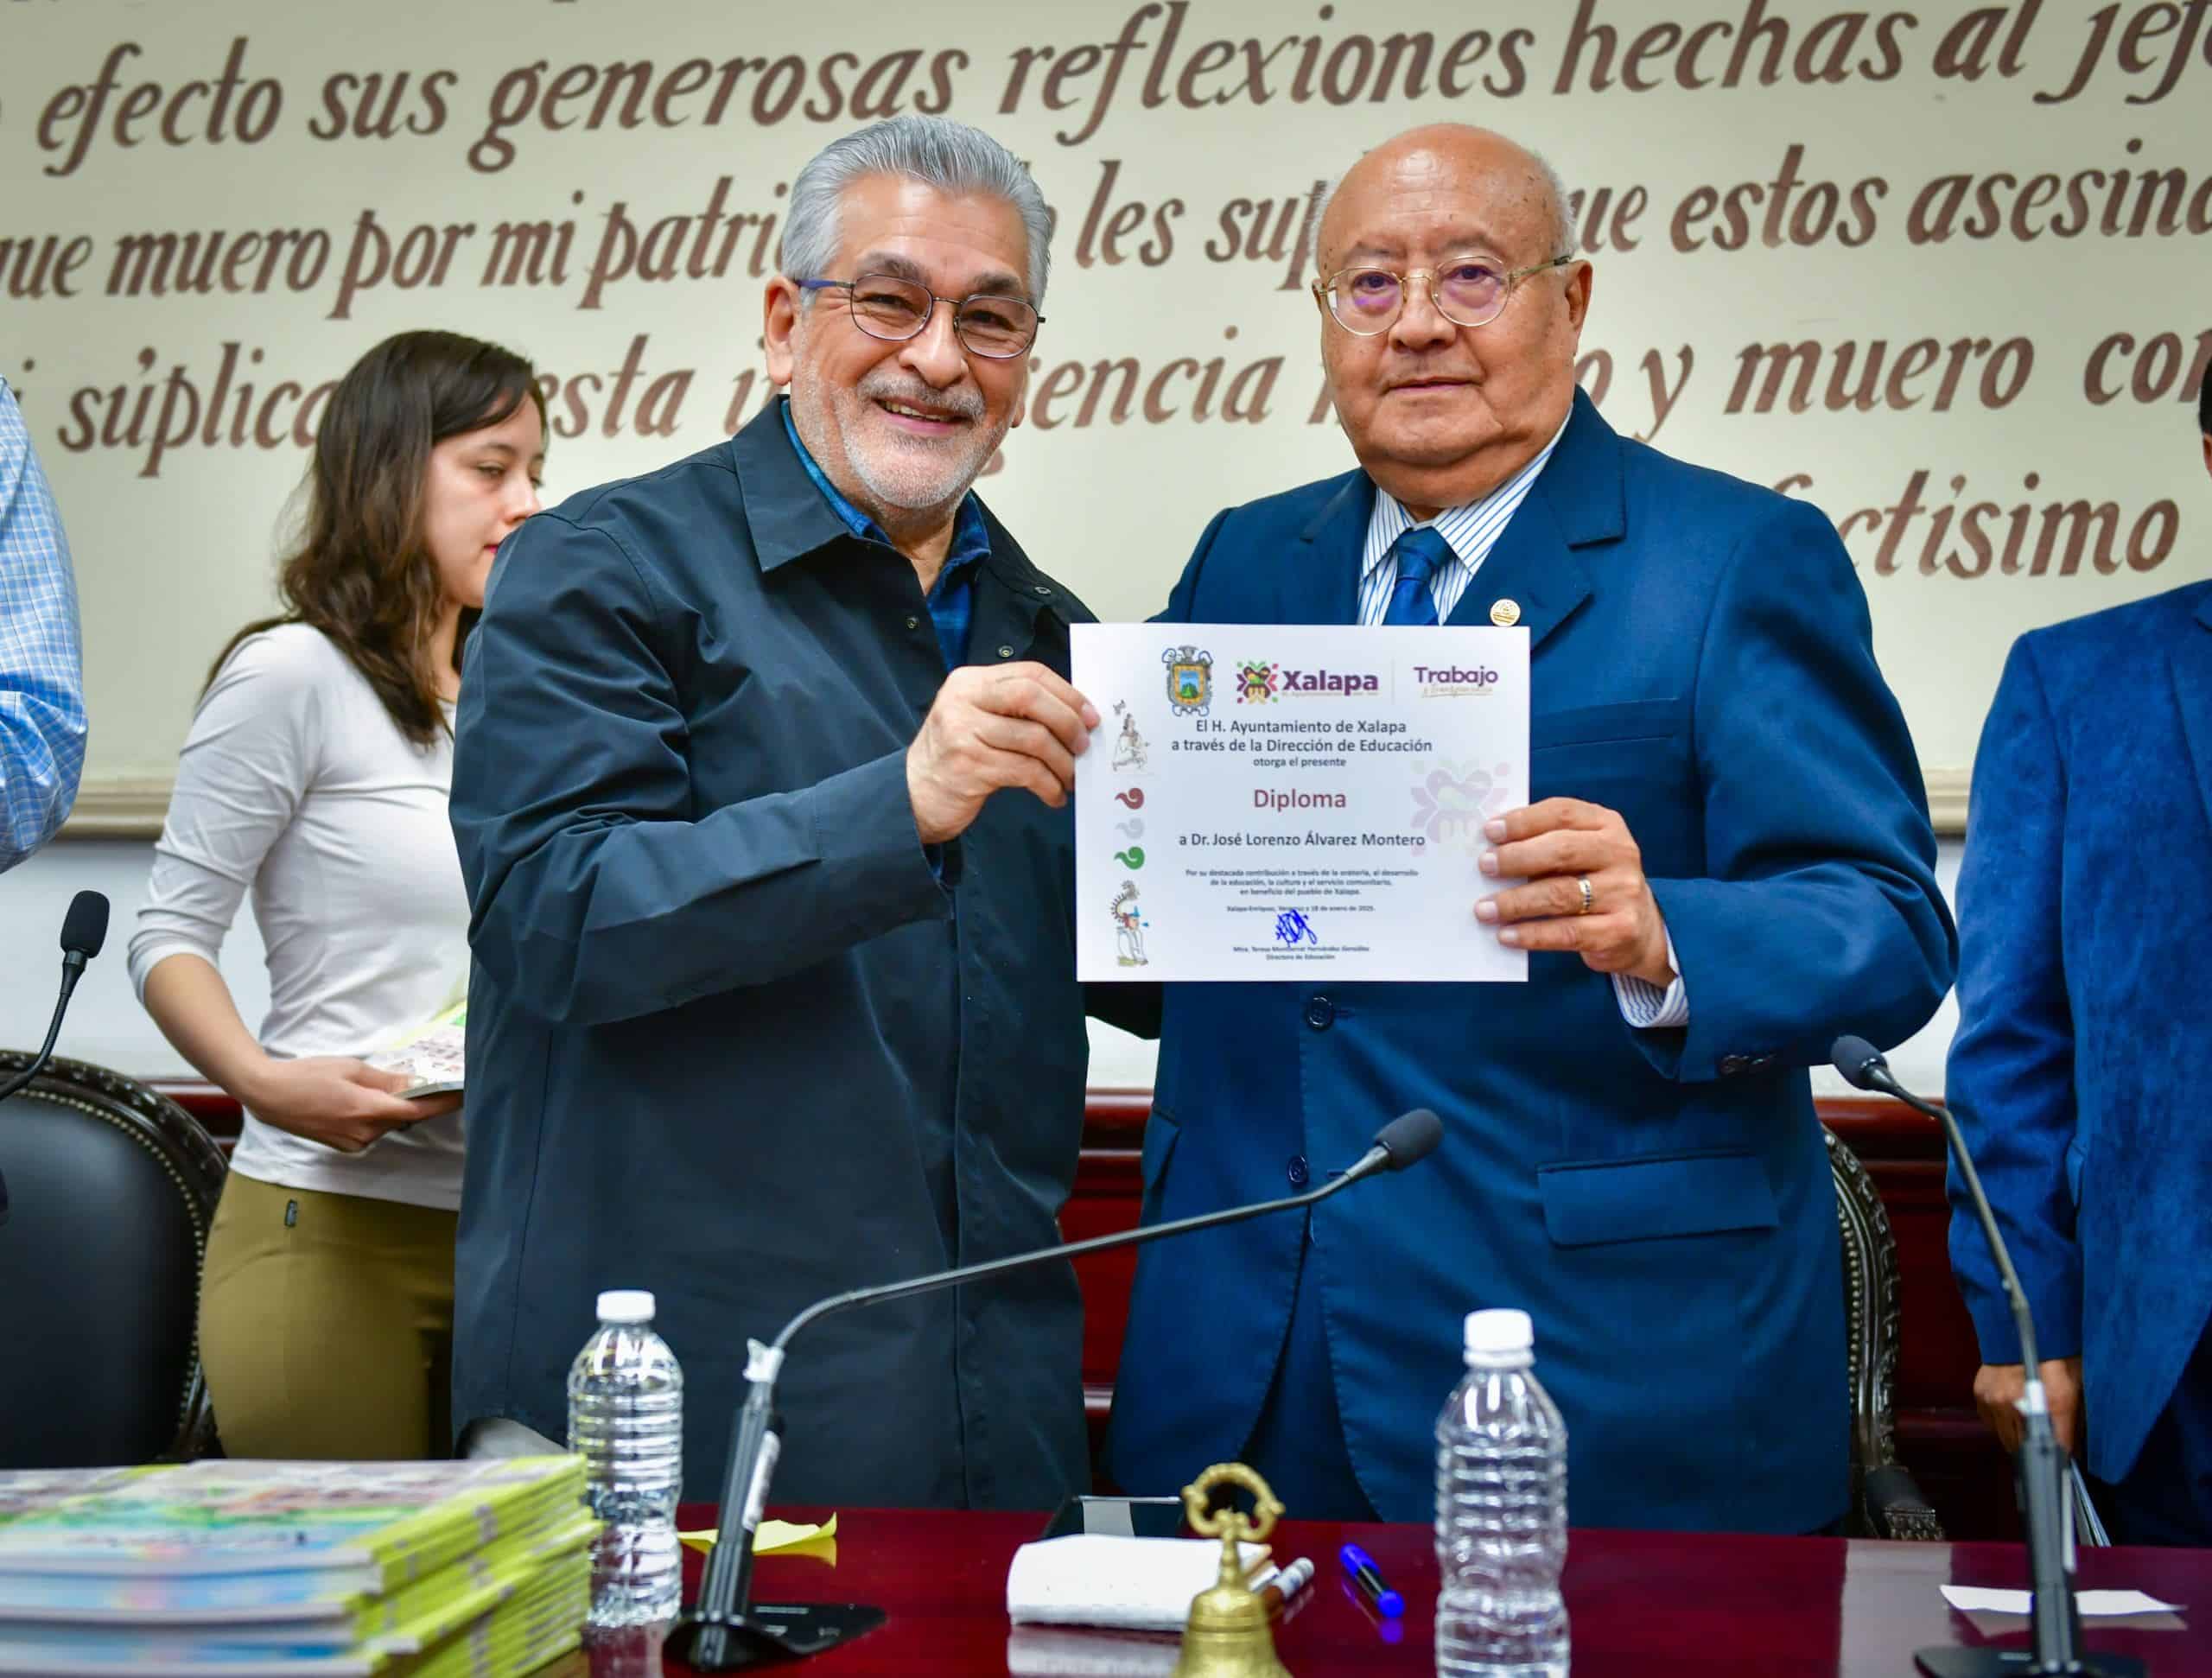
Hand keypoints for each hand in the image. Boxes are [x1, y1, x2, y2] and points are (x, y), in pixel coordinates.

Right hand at [238, 1056, 458, 1153]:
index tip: (464, 1094)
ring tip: (375, 1087)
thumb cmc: (308, 1075)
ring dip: (391, 1109)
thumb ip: (386, 1081)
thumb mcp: (352, 1069)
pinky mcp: (344, 1146)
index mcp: (367, 1110)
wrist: (269, 1095)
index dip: (444, 1103)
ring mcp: (353, 1143)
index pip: (417, 1111)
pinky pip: (371, 1131)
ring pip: (387, 1124)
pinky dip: (375, 1117)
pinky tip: (360, 1101)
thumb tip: (416, 1085)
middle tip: (424, 1081)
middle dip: (414, 1102)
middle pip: (403, 1118)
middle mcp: (364, 1133)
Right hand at [907, 662, 1098, 844]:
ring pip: (1034, 738)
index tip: (1090, 716)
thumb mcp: (978, 719)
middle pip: (1032, 697)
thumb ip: (1016, 710)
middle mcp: (963, 700)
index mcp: (970, 681)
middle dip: (1068, 722)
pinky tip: (1054, 795)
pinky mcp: (969, 767)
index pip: (1030, 673)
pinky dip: (1049, 785)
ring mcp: (963, 732)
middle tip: (1084, 746)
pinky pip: (1026, 772)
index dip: (1067, 693)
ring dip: (1062, 762)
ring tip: (1070, 777)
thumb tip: (1076, 715)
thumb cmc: (957, 756)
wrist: (915, 793)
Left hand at [1474, 798, 1673, 985]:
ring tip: (1484, 909)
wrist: (1639, 928)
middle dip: (1517, 858)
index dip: (1523, 821)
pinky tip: (1506, 935)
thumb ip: (1544, 842)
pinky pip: (1568, 932)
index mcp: (1607, 824)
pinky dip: (1532, 934)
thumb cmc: (1592, 881)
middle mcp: (1620, 854)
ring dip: (1516, 902)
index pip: (1562, 813)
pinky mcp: (1620, 930)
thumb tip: (1490, 847)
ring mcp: (1624, 892)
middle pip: (1562, 850)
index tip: (1489, 832)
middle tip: (1484, 867)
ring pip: (1561, 894)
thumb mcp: (1579, 852)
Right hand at [1974, 1357, 2083, 1455]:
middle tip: (2043, 1439)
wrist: (2020, 1327)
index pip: (2058, 1445)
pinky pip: (1991, 1423)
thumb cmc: (2054, 1354)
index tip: (2064, 1459)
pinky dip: (2000, 1422)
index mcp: (2055, 1401)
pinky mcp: (1981, 1395)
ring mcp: (1997, 1400)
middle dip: (2037, 1447)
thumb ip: (2075, 1416)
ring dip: (2017, 1437)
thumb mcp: (2076, 1383)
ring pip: (2007, 1439)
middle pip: (2028, 1448)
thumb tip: (2073, 1448)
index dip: (2062, 1454)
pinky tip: (2010, 1411)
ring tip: (2026, 1425)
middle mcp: (2021, 1404)